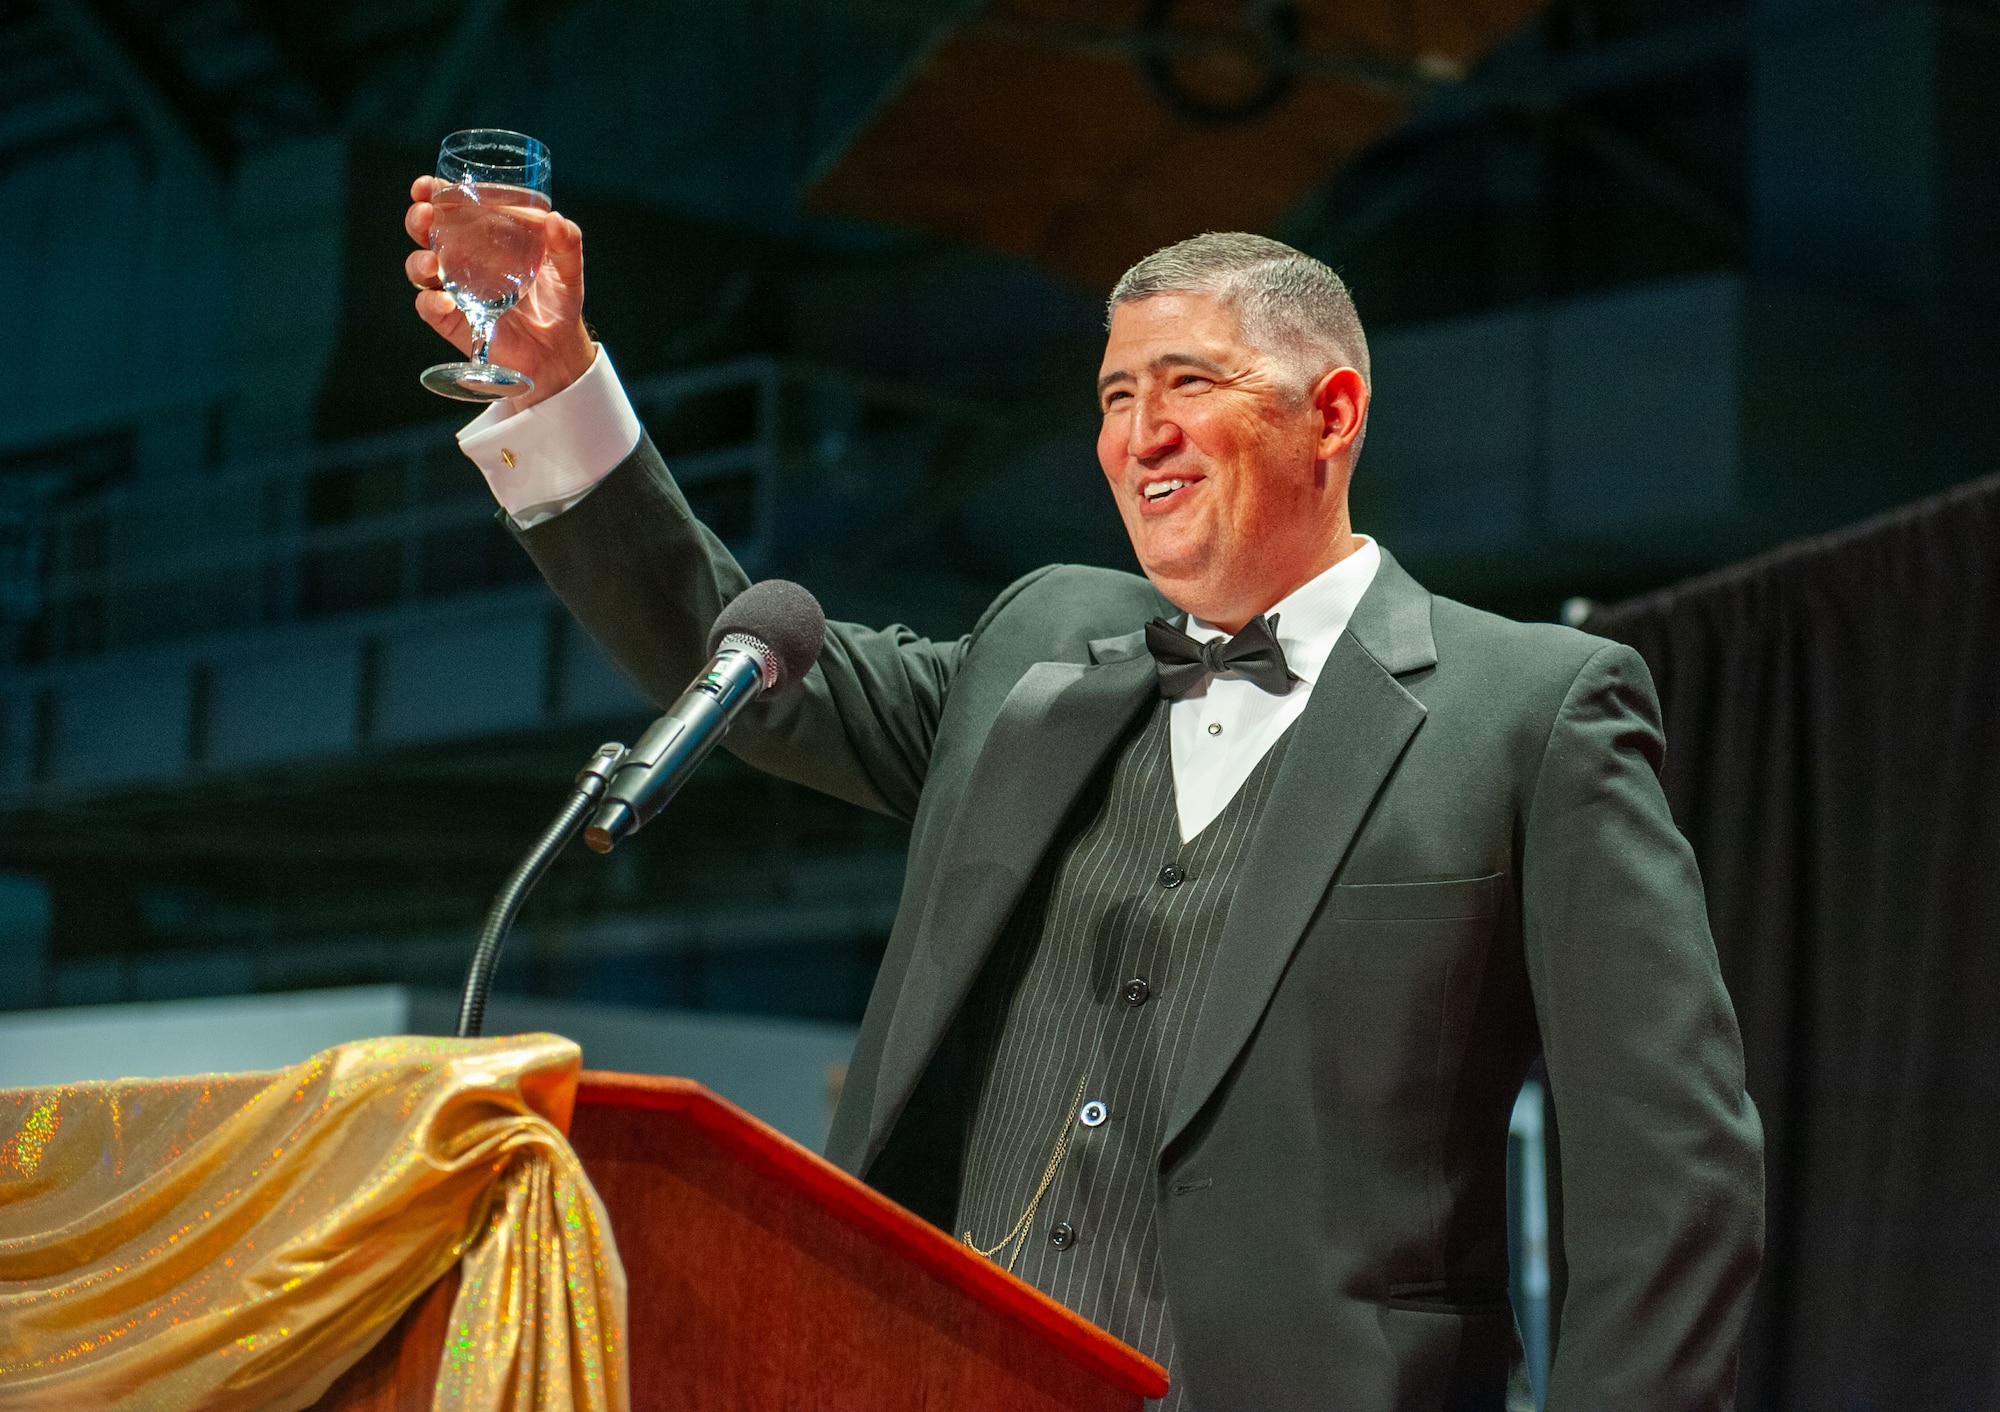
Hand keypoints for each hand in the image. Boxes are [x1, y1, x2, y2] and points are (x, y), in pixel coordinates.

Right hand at [404, 175, 595, 408]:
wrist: (558, 348)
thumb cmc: (558, 300)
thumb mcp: (568, 268)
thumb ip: (567, 243)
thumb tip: (556, 221)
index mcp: (482, 236)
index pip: (449, 207)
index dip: (432, 193)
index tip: (426, 186)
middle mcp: (461, 259)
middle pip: (425, 232)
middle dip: (417, 219)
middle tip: (425, 215)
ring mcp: (455, 290)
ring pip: (420, 269)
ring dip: (418, 262)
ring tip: (431, 263)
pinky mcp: (455, 320)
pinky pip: (430, 309)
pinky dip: (432, 303)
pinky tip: (445, 302)